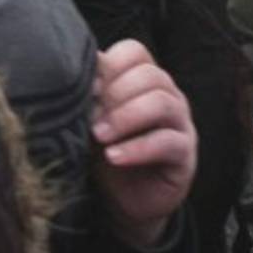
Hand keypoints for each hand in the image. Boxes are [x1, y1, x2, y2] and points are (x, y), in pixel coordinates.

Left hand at [92, 40, 196, 250]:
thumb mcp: (92, 120)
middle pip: (149, 74)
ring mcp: (180, 122)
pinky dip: (137, 148)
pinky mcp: (185, 153)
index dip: (109, 66)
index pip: (134, 51)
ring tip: (99, 136)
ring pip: (161, 103)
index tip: (85, 89)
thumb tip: (67, 70)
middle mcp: (168, 94)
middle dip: (115, 94)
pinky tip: (113, 157)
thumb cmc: (106, 150)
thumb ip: (88, 95)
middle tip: (89, 118)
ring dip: (125, 117)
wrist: (122, 200)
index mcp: (144, 78)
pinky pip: (167, 142)